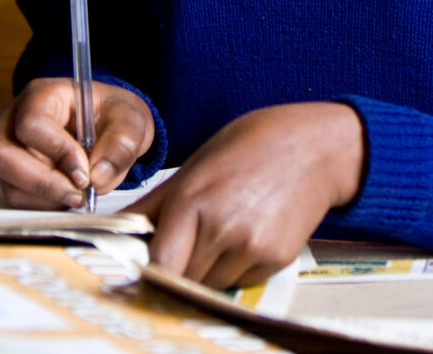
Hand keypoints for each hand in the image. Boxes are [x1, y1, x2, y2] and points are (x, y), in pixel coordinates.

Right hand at [0, 77, 154, 208]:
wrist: (109, 127)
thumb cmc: (114, 115)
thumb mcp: (131, 120)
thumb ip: (122, 144)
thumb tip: (97, 177)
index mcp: (43, 94)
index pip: (32, 123)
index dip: (57, 152)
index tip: (85, 173)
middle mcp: (14, 118)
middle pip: (1, 155)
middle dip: (43, 183)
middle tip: (79, 195)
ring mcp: (8, 146)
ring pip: (8, 182)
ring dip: (45, 198)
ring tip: (79, 195)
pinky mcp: (12, 173)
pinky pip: (16, 197)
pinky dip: (43, 204)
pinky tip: (68, 195)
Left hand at [134, 102, 364, 287]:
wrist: (314, 146)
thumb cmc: (252, 145)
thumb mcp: (196, 163)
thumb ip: (155, 204)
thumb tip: (118, 231)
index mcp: (192, 199)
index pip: (157, 264)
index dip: (149, 272)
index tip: (145, 270)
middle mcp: (220, 227)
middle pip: (181, 281)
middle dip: (177, 270)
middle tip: (185, 247)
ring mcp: (249, 247)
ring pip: (210, 285)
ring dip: (206, 272)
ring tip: (221, 233)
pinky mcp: (274, 260)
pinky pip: (239, 282)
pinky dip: (235, 269)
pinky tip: (245, 235)